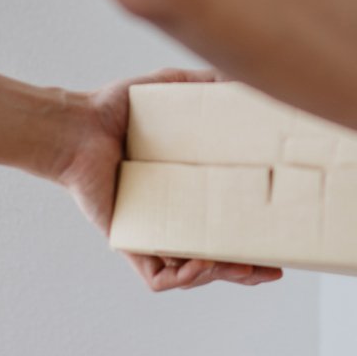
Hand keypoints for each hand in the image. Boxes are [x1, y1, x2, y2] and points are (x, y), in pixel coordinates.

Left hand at [53, 67, 283, 294]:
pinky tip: (201, 263)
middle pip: (215, 259)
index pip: (224, 223)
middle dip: (244, 271)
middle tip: (270, 269)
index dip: (251, 239)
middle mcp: (169, 217)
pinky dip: (182, 277)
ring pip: (190, 274)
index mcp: (185, 190)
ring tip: (239, 267)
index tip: (278, 245)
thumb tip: (246, 78)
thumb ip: (207, 82)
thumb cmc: (116, 108)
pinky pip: (157, 277)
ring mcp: (149, 234)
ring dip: (219, 275)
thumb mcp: (170, 88)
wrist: (77, 125)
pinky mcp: (128, 243)